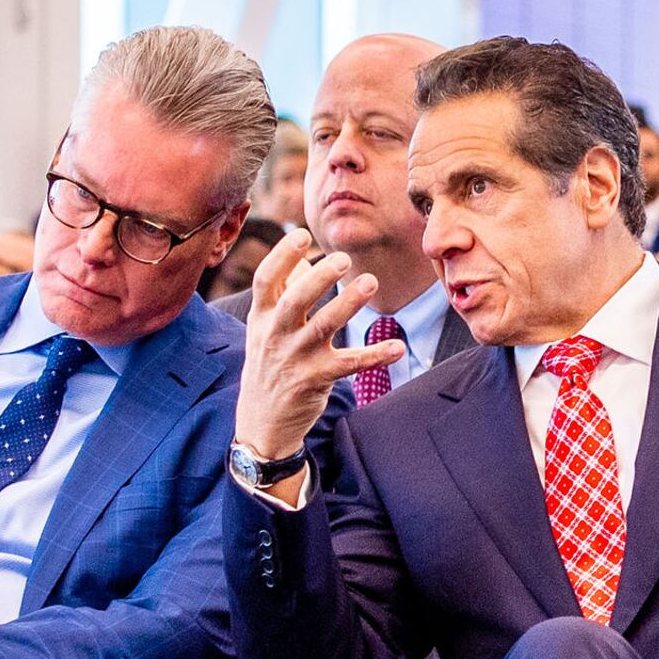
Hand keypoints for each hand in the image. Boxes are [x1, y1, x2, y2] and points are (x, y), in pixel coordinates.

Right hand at [233, 228, 400, 482]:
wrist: (261, 423)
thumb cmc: (269, 365)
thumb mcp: (263, 330)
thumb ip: (282, 294)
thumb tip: (306, 260)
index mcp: (260, 318)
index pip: (266, 280)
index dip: (282, 255)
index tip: (302, 235)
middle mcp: (274, 335)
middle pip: (295, 300)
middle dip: (320, 277)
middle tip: (343, 258)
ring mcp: (295, 359)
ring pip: (323, 327)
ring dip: (348, 303)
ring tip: (370, 281)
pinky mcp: (315, 380)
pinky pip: (349, 365)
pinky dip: (374, 356)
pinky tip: (397, 347)